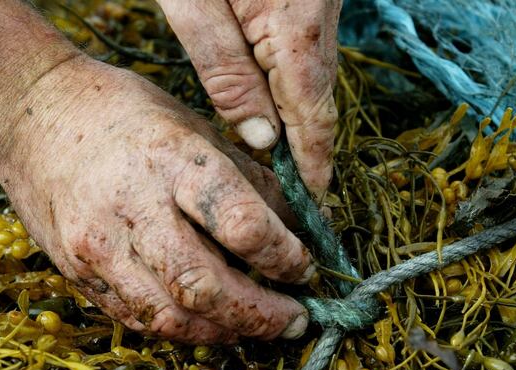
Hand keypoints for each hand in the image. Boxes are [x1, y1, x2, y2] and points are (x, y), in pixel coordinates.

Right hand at [0, 56, 313, 343]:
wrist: (30, 115)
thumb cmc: (123, 113)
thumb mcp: (195, 127)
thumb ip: (249, 180)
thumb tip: (303, 225)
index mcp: (172, 161)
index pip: (241, 224)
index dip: (284, 257)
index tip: (305, 268)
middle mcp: (134, 208)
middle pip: (206, 286)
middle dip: (262, 314)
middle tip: (295, 320)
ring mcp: (100, 247)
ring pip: (171, 316)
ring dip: (225, 331)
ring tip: (256, 327)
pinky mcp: (79, 272)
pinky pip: (138, 318)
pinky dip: (183, 327)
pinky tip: (209, 321)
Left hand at [158, 0, 341, 199]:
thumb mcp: (194, 7)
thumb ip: (227, 74)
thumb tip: (261, 138)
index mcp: (296, 30)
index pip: (312, 117)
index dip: (312, 166)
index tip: (309, 204)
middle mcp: (321, 21)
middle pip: (319, 102)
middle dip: (305, 151)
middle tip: (290, 196)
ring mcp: (321, 9)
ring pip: (315, 80)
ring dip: (299, 120)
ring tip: (279, 162)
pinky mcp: (310, 1)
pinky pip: (307, 57)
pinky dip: (292, 89)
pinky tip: (271, 107)